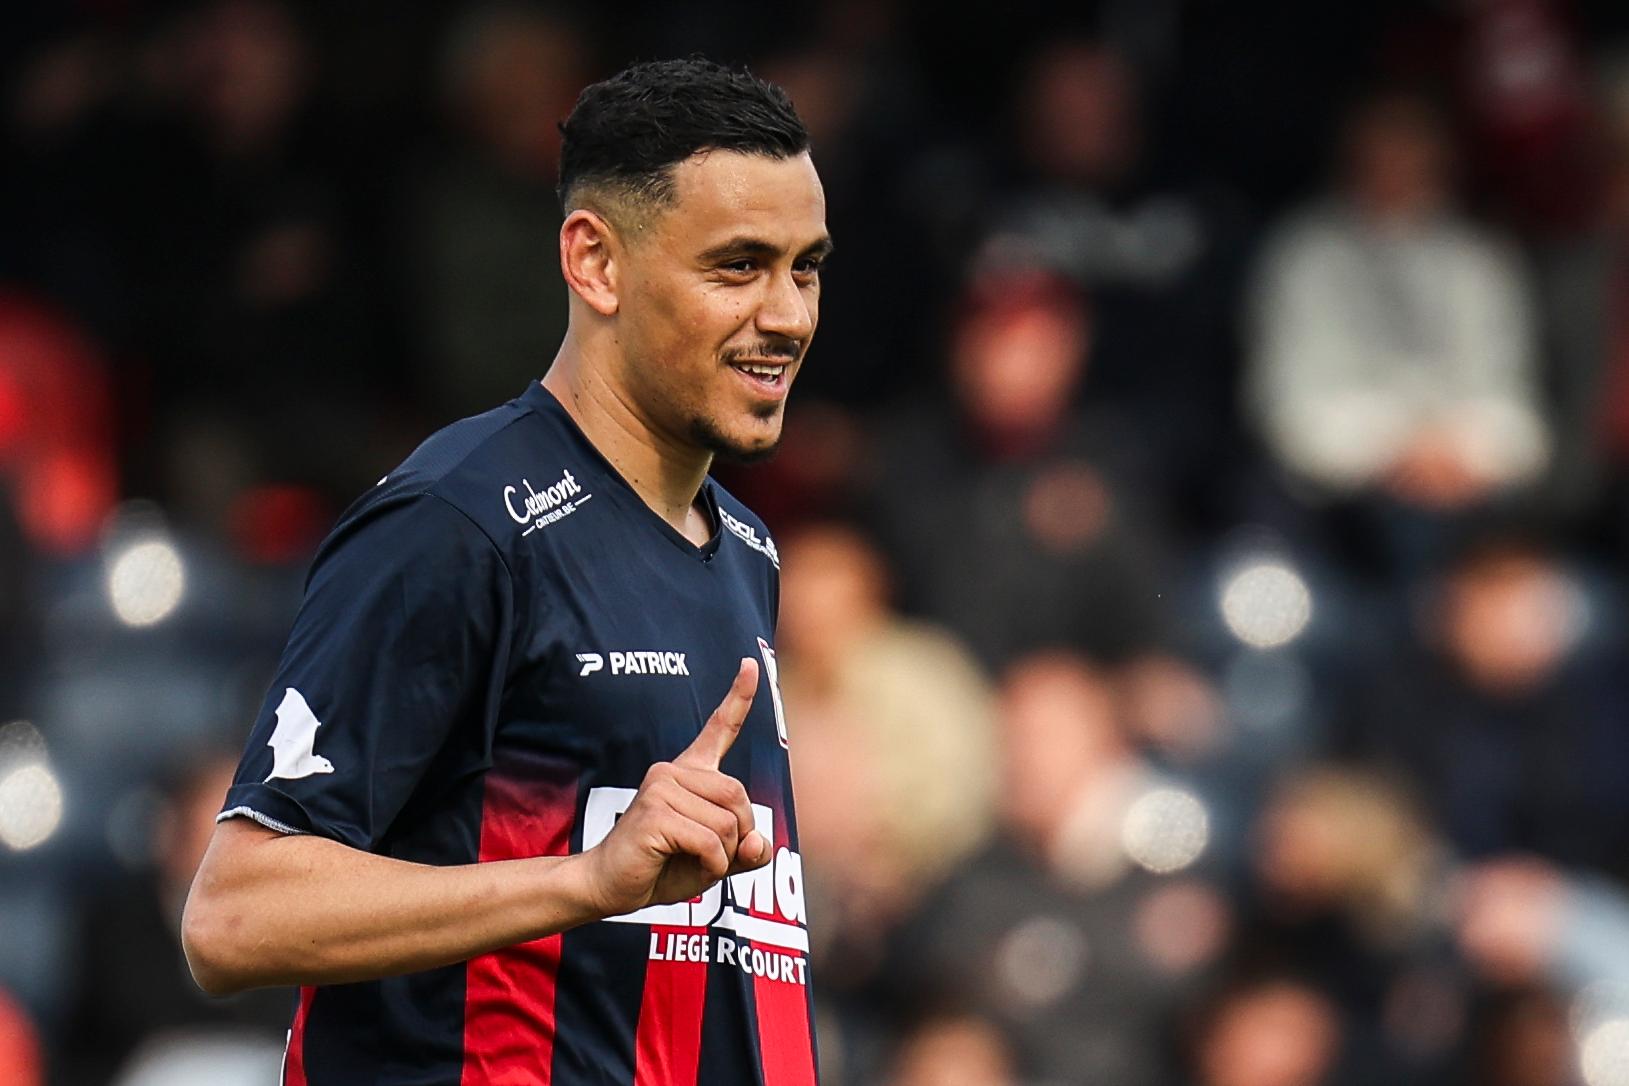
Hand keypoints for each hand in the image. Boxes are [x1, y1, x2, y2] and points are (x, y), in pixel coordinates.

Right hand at [578, 658, 771, 917]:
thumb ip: (745, 850)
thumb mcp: (716, 859)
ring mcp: (661, 787)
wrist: (610, 886)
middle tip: (712, 856)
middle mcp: (673, 771)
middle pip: (738, 796)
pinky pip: (710, 841)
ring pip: (727, 823)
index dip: (739, 698)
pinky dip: (712, 865)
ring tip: (692, 860)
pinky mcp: (654, 812)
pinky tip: (691, 867)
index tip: (750, 664)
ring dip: (723, 855)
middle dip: (739, 836)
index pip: (719, 729)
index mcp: (689, 774)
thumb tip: (757, 841)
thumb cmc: (662, 868)